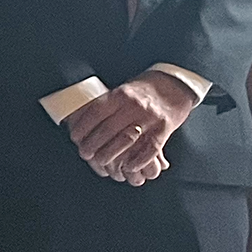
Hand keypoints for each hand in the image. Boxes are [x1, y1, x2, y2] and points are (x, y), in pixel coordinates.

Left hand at [64, 71, 196, 183]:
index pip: (96, 111)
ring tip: (100, 162)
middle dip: (92, 143)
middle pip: (108, 128)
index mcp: (121, 94)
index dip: (83, 126)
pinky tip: (128, 167)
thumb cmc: (146, 89)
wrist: (176, 84)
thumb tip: (83, 118)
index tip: (75, 137)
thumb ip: (109, 104)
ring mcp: (150, 117)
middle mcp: (133, 105)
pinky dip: (138, 160)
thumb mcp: (124, 90)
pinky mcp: (164, 128)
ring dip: (111, 154)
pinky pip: (150, 148)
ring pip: (126, 139)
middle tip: (84, 153)